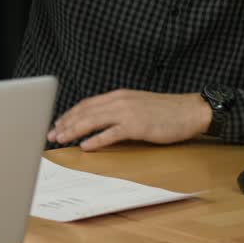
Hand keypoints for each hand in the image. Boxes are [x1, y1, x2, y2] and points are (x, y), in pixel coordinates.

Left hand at [47, 90, 212, 150]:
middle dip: (65, 123)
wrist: (192, 110)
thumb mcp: (137, 106)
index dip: (69, 115)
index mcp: (118, 96)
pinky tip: (85, 146)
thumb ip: (119, 111)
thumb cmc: (166, 111)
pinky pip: (112, 133)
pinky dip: (96, 140)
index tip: (57, 124)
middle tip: (51, 135)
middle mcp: (120, 101)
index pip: (86, 104)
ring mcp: (128, 112)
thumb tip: (100, 124)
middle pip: (85, 111)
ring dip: (74, 130)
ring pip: (93, 121)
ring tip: (61, 139)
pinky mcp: (138, 126)